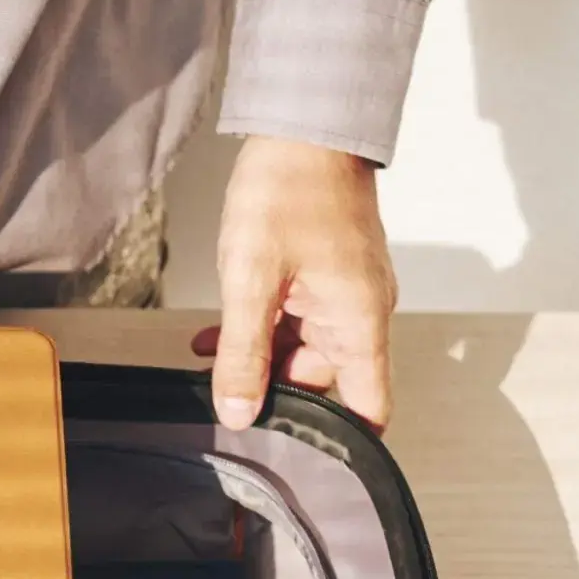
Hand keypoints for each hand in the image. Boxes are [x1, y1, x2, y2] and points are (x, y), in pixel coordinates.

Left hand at [203, 136, 397, 431]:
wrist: (305, 123)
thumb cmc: (289, 190)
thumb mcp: (251, 279)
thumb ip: (243, 352)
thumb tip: (238, 413)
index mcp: (360, 323)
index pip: (369, 408)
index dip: (340, 442)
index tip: (298, 455)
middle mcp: (361, 313)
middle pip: (324, 382)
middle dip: (274, 390)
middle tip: (224, 393)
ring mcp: (344, 293)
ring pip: (303, 349)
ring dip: (258, 356)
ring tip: (209, 356)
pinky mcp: (326, 274)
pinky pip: (296, 318)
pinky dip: (260, 329)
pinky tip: (216, 332)